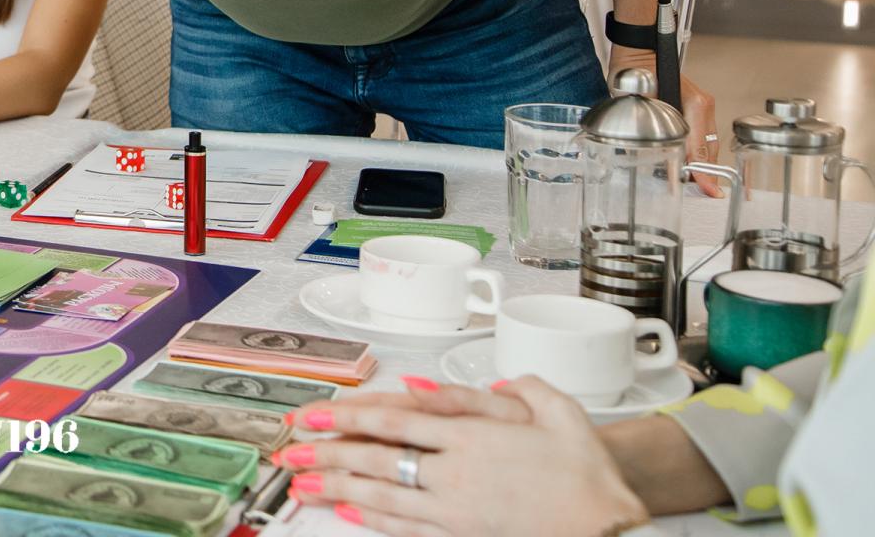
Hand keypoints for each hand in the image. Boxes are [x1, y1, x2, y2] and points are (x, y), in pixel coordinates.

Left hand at [279, 377, 646, 536]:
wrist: (616, 528)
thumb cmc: (587, 470)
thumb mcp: (558, 408)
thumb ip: (506, 386)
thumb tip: (437, 384)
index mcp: (473, 437)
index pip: (395, 421)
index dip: (348, 416)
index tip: (314, 413)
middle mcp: (458, 475)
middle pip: (378, 460)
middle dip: (328, 454)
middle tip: (290, 449)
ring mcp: (458, 513)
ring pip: (384, 498)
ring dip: (338, 489)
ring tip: (303, 483)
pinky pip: (408, 530)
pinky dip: (374, 521)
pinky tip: (349, 514)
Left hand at [611, 46, 719, 193]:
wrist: (638, 54)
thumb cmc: (636, 72)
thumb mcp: (642, 104)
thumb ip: (654, 129)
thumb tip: (661, 156)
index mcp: (696, 104)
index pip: (700, 147)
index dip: (703, 171)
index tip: (709, 188)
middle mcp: (704, 105)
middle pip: (709, 148)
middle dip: (705, 171)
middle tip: (704, 192)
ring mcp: (703, 105)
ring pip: (708, 143)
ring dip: (702, 163)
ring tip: (698, 182)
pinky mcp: (698, 107)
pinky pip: (703, 134)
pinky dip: (698, 150)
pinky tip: (692, 163)